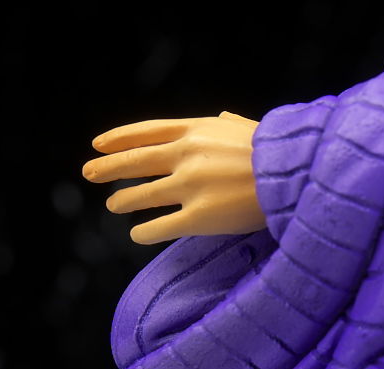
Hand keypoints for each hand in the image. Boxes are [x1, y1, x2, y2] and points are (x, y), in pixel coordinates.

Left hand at [82, 112, 264, 244]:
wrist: (294, 176)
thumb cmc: (278, 154)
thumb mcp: (251, 128)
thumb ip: (231, 125)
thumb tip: (223, 118)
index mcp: (196, 130)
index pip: (146, 132)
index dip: (119, 139)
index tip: (98, 145)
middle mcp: (185, 155)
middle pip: (136, 162)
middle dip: (108, 168)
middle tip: (89, 173)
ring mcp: (189, 187)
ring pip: (142, 195)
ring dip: (124, 200)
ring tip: (114, 205)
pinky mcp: (198, 217)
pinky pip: (160, 226)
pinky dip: (145, 231)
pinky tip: (137, 235)